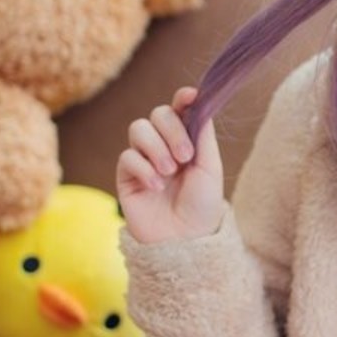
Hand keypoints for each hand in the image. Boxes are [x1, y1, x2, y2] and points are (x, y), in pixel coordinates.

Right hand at [117, 86, 224, 243]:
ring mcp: (144, 158)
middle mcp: (164, 145)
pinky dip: (143, 168)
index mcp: (187, 140)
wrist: (184, 239)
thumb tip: (199, 101)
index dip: (183, 98)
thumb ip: (203, 135)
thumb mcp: (210, 168)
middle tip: (185, 157)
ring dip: (156, 148)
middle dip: (172, 131)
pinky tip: (156, 187)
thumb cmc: (201, 206)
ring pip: (139, 128)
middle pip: (159, 114)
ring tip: (169, 172)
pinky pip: (127, 156)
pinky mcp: (127, 175)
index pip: (180, 109)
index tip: (190, 96)